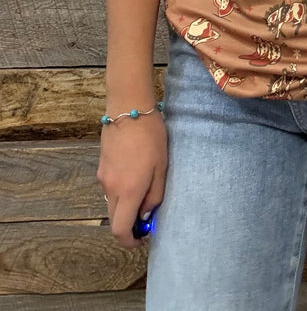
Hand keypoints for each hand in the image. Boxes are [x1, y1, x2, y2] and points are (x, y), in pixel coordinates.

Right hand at [97, 113, 167, 248]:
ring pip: (111, 204)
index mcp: (127, 192)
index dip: (130, 241)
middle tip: (146, 217)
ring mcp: (103, 177)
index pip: (120, 230)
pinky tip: (135, 175)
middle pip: (114, 219)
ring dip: (124, 207)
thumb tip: (145, 216)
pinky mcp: (101, 166)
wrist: (128, 109)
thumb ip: (154, 196)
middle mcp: (110, 188)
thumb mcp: (161, 167)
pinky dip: (120, 192)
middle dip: (128, 225)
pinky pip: (109, 188)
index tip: (142, 238)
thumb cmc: (151, 136)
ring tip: (144, 191)